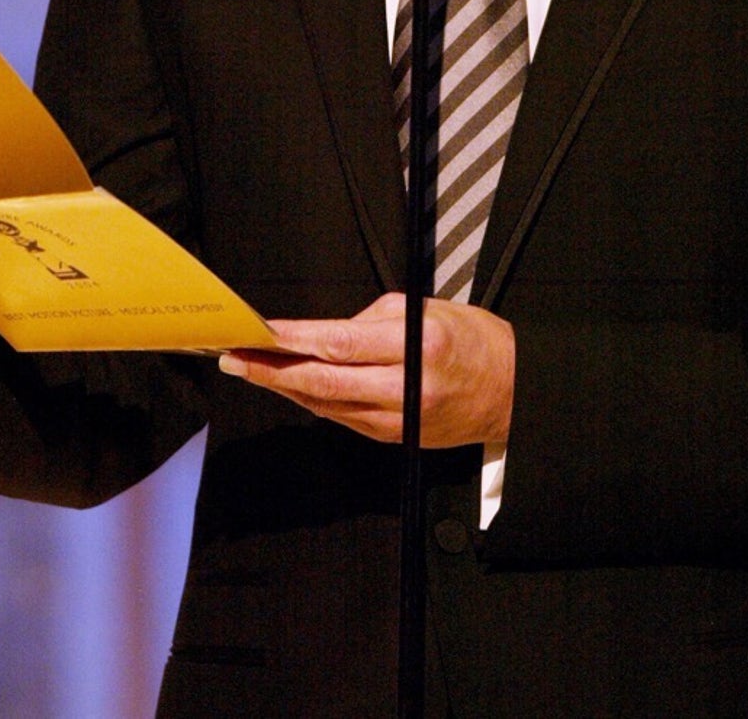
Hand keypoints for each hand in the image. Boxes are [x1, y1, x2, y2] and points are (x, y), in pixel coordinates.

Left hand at [218, 292, 513, 447]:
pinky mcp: (396, 438)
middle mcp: (408, 388)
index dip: (293, 341)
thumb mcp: (427, 310)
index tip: (259, 334)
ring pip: (328, 406)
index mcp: (417, 346)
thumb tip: (325, 333)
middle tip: (234, 358)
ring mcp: (400, 420)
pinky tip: (291, 388)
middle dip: (273, 371)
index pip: (340, 344)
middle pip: (324, 384)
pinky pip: (345, 419)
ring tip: (251, 369)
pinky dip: (315, 402)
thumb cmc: (471, 340)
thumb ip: (372, 319)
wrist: (512, 392)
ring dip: (285, 388)